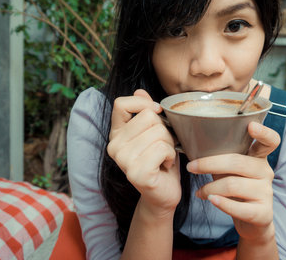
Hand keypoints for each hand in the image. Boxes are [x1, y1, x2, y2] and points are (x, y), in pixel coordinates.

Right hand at [108, 89, 180, 215]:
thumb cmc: (160, 160)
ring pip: (159, 132)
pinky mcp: (137, 174)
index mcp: (116, 134)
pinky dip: (170, 155)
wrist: (163, 194)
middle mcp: (114, 146)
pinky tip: (164, 166)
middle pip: (148, 117)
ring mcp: (123, 161)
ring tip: (163, 157)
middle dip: (165, 130)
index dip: (143, 104)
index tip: (157, 115)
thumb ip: (145, 112)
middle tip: (163, 147)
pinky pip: (162, 149)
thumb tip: (139, 91)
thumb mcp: (154, 132)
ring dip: (170, 144)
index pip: (121, 104)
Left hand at [186, 121, 279, 242]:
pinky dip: (222, 204)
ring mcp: (266, 192)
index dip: (264, 132)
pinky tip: (211, 200)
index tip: (251, 125)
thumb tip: (192, 141)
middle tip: (191, 167)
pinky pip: (239, 208)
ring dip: (210, 188)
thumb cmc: (236, 189)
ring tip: (200, 192)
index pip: (270, 141)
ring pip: (233, 185)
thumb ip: (221, 156)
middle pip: (237, 162)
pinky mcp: (263, 213)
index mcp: (259, 157)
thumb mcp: (231, 169)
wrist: (252, 221)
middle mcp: (265, 172)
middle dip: (209, 164)